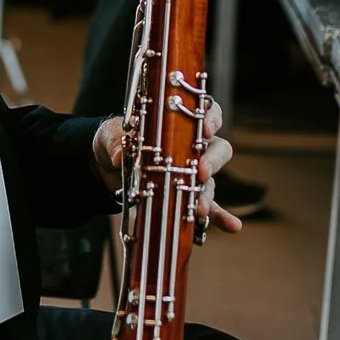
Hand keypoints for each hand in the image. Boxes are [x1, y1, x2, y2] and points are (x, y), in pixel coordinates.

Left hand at [93, 102, 242, 233]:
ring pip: (210, 180)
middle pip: (218, 148)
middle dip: (213, 160)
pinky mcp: (186, 197)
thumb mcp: (110, 135)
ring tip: (199, 208)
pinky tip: (232, 226)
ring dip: (207, 193)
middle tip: (201, 171)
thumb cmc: (116, 140)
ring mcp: (192, 174)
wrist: (107, 167)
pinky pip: (209, 207)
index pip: (207, 113)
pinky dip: (221, 217)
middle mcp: (193, 147)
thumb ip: (115, 141)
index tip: (206, 129)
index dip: (211, 119)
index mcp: (179, 123)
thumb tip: (118, 156)